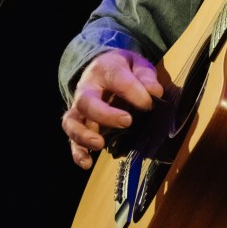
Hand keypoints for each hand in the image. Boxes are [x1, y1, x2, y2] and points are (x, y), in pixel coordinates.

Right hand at [61, 49, 163, 168]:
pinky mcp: (77, 123)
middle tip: (127, 121)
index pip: (117, 80)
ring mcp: (79, 107)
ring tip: (100, 144)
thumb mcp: (138, 64)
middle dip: (105, 114)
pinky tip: (87, 163)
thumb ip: (146, 76)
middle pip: (87, 101)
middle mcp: (86, 88)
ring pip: (72, 121)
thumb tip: (155, 92)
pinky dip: (77, 152)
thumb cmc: (124, 69)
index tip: (149, 104)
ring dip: (84, 135)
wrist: (103, 68)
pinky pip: (71, 138)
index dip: (135, 93)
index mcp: (104, 69)